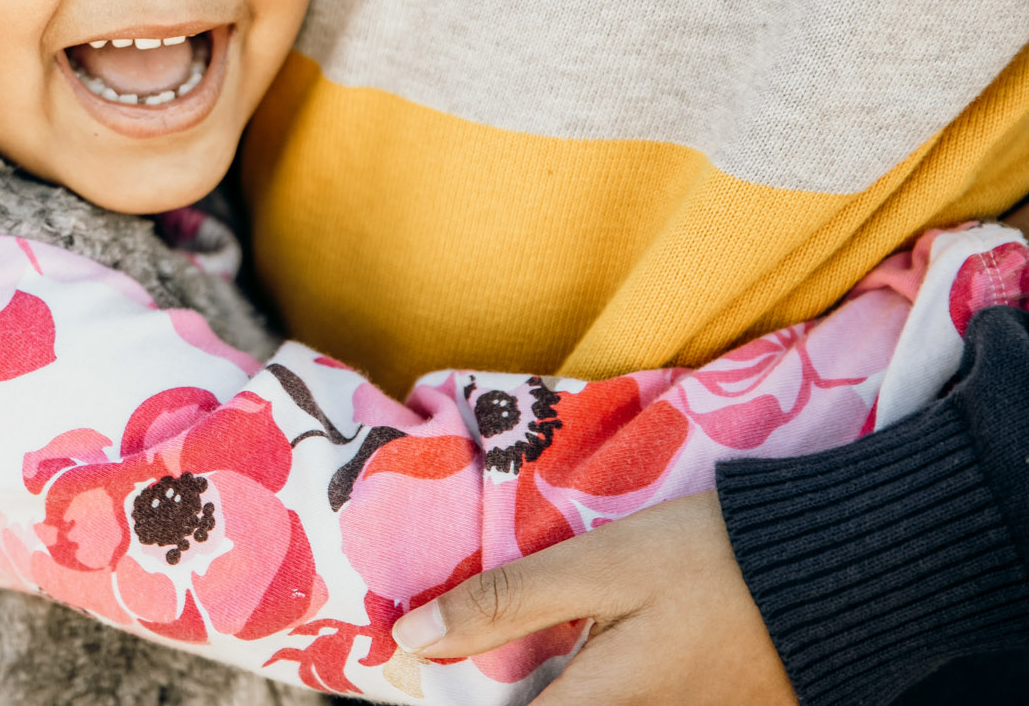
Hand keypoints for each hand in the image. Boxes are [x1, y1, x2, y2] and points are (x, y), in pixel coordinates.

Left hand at [390, 492, 795, 705]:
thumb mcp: (599, 566)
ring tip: (525, 640)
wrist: (841, 573)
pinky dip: (594, 683)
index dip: (455, 695)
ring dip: (550, 680)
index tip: (424, 668)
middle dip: (506, 683)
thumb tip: (409, 637)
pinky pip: (629, 703)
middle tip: (466, 642)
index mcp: (600, 705)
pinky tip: (589, 646)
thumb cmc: (712, 561)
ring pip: (587, 705)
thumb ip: (504, 602)